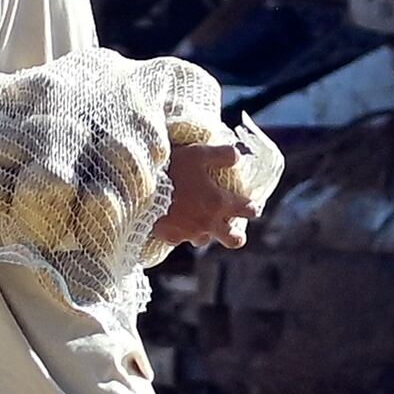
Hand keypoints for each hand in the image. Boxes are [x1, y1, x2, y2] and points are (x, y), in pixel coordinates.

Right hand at [158, 135, 258, 252]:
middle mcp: (208, 222)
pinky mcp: (170, 237)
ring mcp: (189, 233)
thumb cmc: (172, 169)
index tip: (252, 206)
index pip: (247, 210)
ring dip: (206, 232)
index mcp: (219, 203)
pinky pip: (180, 240)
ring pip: (205, 240)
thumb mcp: (199, 153)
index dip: (252, 208)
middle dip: (236, 235)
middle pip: (233, 239)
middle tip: (234, 230)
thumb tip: (238, 156)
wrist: (141, 188)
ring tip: (199, 222)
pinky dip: (181, 233)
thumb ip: (222, 155)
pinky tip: (176, 224)